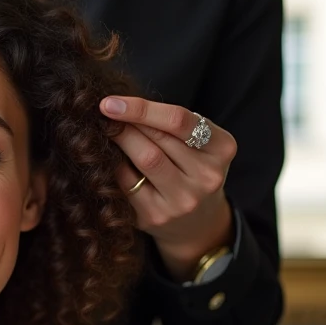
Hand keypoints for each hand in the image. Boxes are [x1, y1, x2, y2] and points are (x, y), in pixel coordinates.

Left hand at [100, 96, 236, 280]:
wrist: (196, 222)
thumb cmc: (189, 168)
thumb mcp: (195, 143)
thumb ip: (168, 124)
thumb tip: (118, 105)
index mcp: (221, 148)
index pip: (178, 121)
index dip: (141, 109)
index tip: (109, 102)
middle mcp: (206, 176)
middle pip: (156, 140)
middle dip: (125, 124)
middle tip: (104, 115)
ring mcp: (183, 200)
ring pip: (143, 160)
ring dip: (118, 141)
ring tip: (106, 132)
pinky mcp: (156, 217)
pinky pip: (126, 184)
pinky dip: (113, 166)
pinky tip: (107, 158)